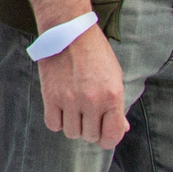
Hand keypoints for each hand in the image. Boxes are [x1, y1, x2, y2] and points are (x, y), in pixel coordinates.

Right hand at [38, 24, 127, 146]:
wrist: (69, 32)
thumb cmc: (95, 53)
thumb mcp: (114, 77)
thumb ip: (117, 105)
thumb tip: (121, 129)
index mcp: (112, 96)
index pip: (112, 135)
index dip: (108, 139)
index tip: (104, 134)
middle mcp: (92, 101)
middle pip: (90, 136)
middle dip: (91, 130)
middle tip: (88, 116)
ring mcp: (70, 100)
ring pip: (71, 133)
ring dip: (74, 126)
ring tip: (75, 110)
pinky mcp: (50, 96)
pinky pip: (54, 124)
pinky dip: (58, 121)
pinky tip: (62, 109)